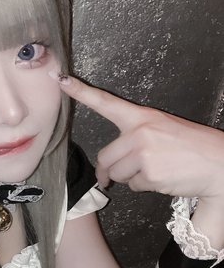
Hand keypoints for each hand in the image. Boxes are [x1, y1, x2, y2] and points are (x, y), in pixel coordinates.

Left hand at [53, 73, 223, 200]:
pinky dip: (145, 187)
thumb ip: (134, 139)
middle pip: (105, 157)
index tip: (61, 80)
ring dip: (130, 178)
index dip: (81, 92)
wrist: (219, 163)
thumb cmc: (191, 148)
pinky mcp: (150, 173)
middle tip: (124, 172)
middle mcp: (140, 132)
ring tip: (155, 170)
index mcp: (142, 117)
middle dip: (111, 170)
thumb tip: (107, 167)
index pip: (106, 102)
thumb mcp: (162, 130)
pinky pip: (133, 186)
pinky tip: (163, 178)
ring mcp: (144, 153)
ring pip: (117, 174)